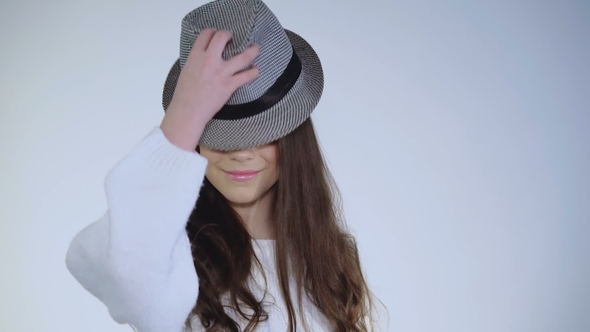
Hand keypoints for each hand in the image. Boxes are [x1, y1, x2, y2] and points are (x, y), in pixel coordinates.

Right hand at [161, 28, 259, 150]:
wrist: (188, 111)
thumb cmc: (184, 95)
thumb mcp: (186, 71)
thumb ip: (197, 61)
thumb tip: (204, 58)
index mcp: (196, 56)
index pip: (206, 34)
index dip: (213, 31)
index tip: (217, 34)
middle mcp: (209, 61)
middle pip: (222, 37)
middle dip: (229, 35)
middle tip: (233, 38)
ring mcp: (221, 73)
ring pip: (243, 56)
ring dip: (252, 51)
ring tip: (255, 49)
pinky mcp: (229, 85)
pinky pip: (247, 76)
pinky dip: (254, 72)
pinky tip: (256, 70)